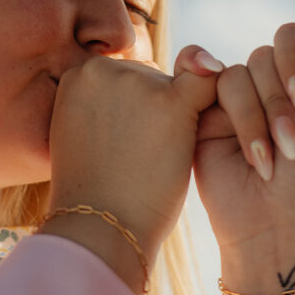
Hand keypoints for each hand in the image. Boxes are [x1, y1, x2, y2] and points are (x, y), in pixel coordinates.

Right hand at [43, 52, 219, 267]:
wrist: (101, 226)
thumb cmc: (96, 193)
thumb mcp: (84, 135)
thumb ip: (106, 105)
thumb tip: (145, 95)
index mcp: (78, 75)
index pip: (124, 77)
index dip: (134, 112)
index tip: (127, 145)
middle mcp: (103, 68)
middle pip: (152, 78)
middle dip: (155, 113)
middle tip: (139, 158)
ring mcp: (136, 81)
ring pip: (177, 87)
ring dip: (178, 119)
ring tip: (153, 163)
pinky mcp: (170, 101)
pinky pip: (208, 82)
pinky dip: (216, 100)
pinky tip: (208, 128)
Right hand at [190, 7, 294, 259]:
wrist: (274, 231)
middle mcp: (273, 87)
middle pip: (271, 50)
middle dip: (283, 96)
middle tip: (294, 141)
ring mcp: (238, 100)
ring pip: (243, 70)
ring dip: (262, 115)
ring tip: (273, 159)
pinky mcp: (206, 115)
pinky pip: (212, 84)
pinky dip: (239, 119)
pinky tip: (252, 154)